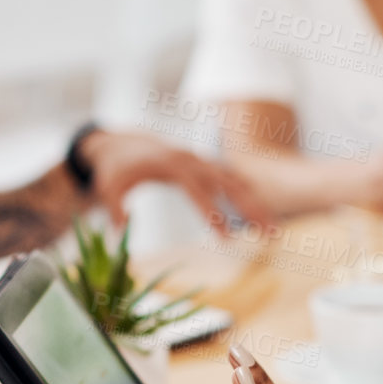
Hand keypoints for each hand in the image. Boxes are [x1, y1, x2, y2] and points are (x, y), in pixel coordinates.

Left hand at [78, 129, 275, 230]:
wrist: (124, 144)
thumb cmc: (116, 169)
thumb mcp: (109, 187)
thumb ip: (114, 209)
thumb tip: (120, 232)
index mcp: (172, 164)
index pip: (198, 191)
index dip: (213, 214)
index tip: (227, 239)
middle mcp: (193, 160)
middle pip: (229, 183)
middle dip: (251, 208)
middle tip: (269, 234)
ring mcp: (203, 161)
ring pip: (237, 182)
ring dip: (257, 204)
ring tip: (273, 230)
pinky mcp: (206, 167)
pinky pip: (233, 181)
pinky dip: (249, 197)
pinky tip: (264, 216)